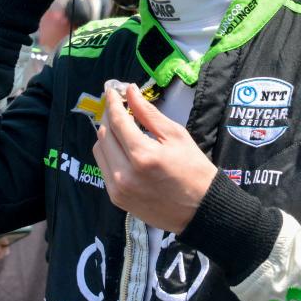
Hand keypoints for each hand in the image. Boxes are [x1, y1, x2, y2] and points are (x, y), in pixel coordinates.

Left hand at [93, 83, 216, 232]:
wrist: (201, 211)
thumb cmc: (194, 170)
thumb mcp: (176, 136)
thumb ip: (149, 113)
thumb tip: (130, 91)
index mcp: (142, 156)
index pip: (118, 121)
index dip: (112, 102)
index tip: (111, 89)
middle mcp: (124, 174)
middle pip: (104, 134)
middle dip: (109, 116)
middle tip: (118, 106)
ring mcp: (117, 188)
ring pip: (99, 151)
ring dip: (107, 134)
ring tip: (121, 126)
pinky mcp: (116, 198)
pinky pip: (104, 168)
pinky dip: (109, 153)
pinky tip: (122, 148)